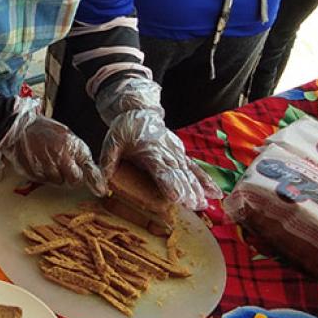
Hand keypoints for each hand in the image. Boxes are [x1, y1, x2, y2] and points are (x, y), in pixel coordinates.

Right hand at [0, 98, 104, 192]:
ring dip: (55, 175)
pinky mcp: (33, 172)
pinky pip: (43, 180)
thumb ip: (78, 151)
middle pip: (74, 180)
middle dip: (72, 177)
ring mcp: (46, 166)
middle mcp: (60, 157)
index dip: (95, 179)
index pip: (88, 168)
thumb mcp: (65, 134)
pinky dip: (42, 174)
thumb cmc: (42, 129)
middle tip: (65, 167)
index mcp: (71, 145)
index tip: (100, 189)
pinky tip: (38, 161)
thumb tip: (89, 169)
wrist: (17, 127)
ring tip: (47, 159)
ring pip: (57, 181)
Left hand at [95, 76, 221, 210]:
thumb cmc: (125, 127)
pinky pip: (195, 167)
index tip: (176, 197)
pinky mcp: (181, 153)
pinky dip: (205, 179)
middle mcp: (166, 153)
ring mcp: (176, 153)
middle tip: (196, 206)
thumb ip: (108, 161)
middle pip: (179, 174)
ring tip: (205, 204)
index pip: (161, 170)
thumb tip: (102, 184)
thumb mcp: (112, 141)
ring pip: (189, 172)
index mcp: (149, 151)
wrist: (139, 110)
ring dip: (198, 188)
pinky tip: (215, 192)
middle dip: (188, 191)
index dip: (169, 184)